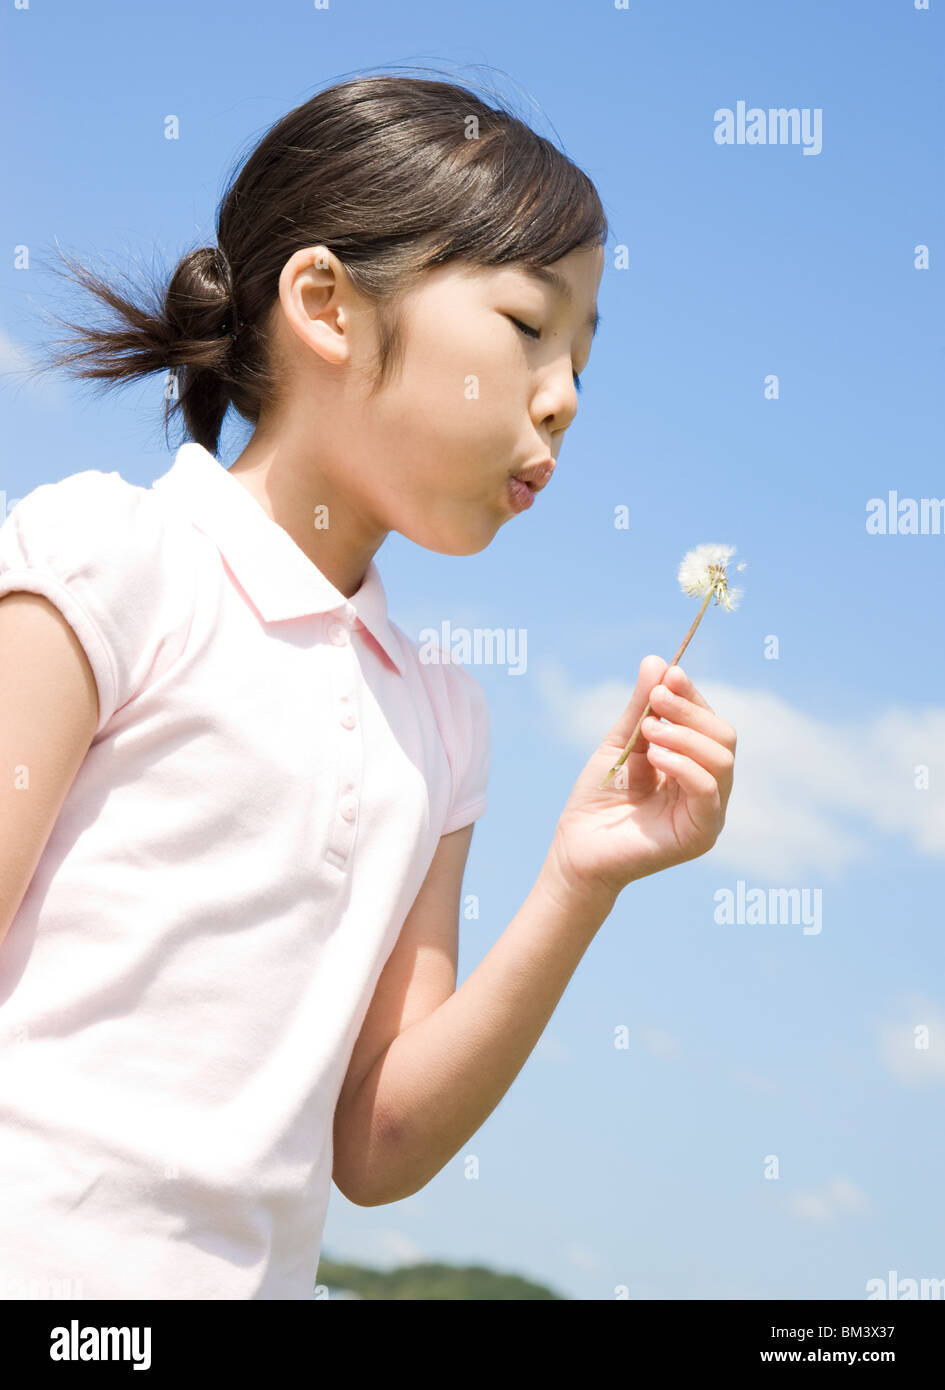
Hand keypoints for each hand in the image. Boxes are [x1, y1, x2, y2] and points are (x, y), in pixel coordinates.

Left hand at [546, 655, 736, 901]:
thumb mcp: (621, 743)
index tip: (668, 675)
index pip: (709, 722)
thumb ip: (641, 708)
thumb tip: (658, 660)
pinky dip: (684, 764)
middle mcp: (709, 787)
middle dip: (690, 711)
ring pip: (722, 759)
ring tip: (648, 735)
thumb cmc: (599, 798)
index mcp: (694, 765)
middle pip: (724, 736)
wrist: (577, 846)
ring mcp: (709, 812)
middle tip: (655, 702)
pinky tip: (656, 757)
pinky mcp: (701, 834)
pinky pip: (708, 789)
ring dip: (685, 735)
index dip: (693, 696)